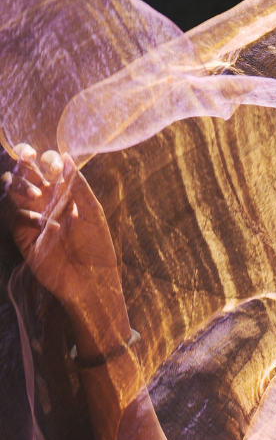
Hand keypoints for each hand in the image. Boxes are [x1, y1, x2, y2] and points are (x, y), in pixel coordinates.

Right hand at [1, 144, 125, 340]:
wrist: (92, 282)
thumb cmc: (98, 249)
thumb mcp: (94, 214)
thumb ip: (79, 187)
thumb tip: (65, 157)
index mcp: (65, 195)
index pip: (48, 168)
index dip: (47, 160)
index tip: (55, 165)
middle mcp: (46, 203)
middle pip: (26, 174)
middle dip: (22, 162)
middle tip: (27, 158)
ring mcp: (33, 218)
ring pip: (14, 192)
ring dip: (20, 185)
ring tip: (37, 195)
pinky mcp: (24, 237)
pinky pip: (16, 218)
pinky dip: (27, 216)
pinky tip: (44, 224)